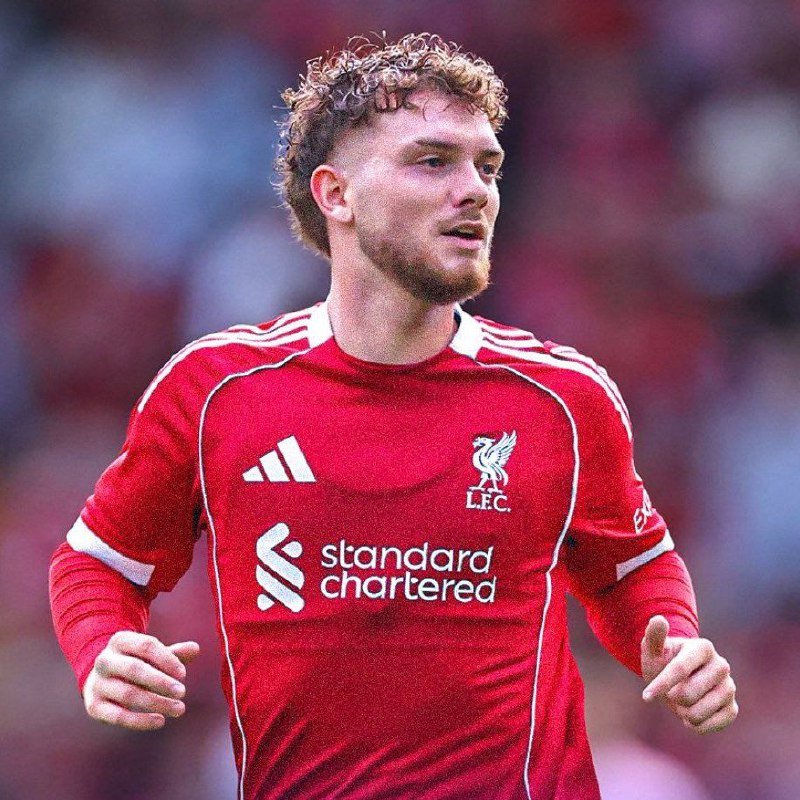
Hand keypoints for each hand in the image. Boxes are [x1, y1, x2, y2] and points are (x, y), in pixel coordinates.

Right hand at [83, 631, 199, 730]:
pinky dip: (140, 720)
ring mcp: (97, 684)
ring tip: (179, 709)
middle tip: (182, 692)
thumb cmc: (135, 663)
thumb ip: (173, 653)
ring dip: (156, 702)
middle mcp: (105, 660)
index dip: (166, 659)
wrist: (101, 678)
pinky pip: (118, 716)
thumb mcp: (152, 655)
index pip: (146, 645)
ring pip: (128, 694)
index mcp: (120, 640)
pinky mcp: (93, 706)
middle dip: (161, 682)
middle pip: (135, 669)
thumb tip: (196, 648)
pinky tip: (160, 720)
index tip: (183, 674)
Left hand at [640, 615, 737, 734]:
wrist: (676, 679)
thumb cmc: (662, 660)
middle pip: (688, 694)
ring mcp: (730, 687)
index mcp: (703, 647)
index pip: (679, 669)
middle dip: (672, 697)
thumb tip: (658, 620)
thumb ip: (655, 635)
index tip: (645, 697)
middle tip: (671, 691)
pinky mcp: (733, 707)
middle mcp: (721, 665)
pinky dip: (697, 726)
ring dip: (683, 713)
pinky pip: (714, 724)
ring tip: (681, 702)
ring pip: (699, 712)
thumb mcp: (654, 649)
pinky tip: (691, 717)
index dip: (661, 684)